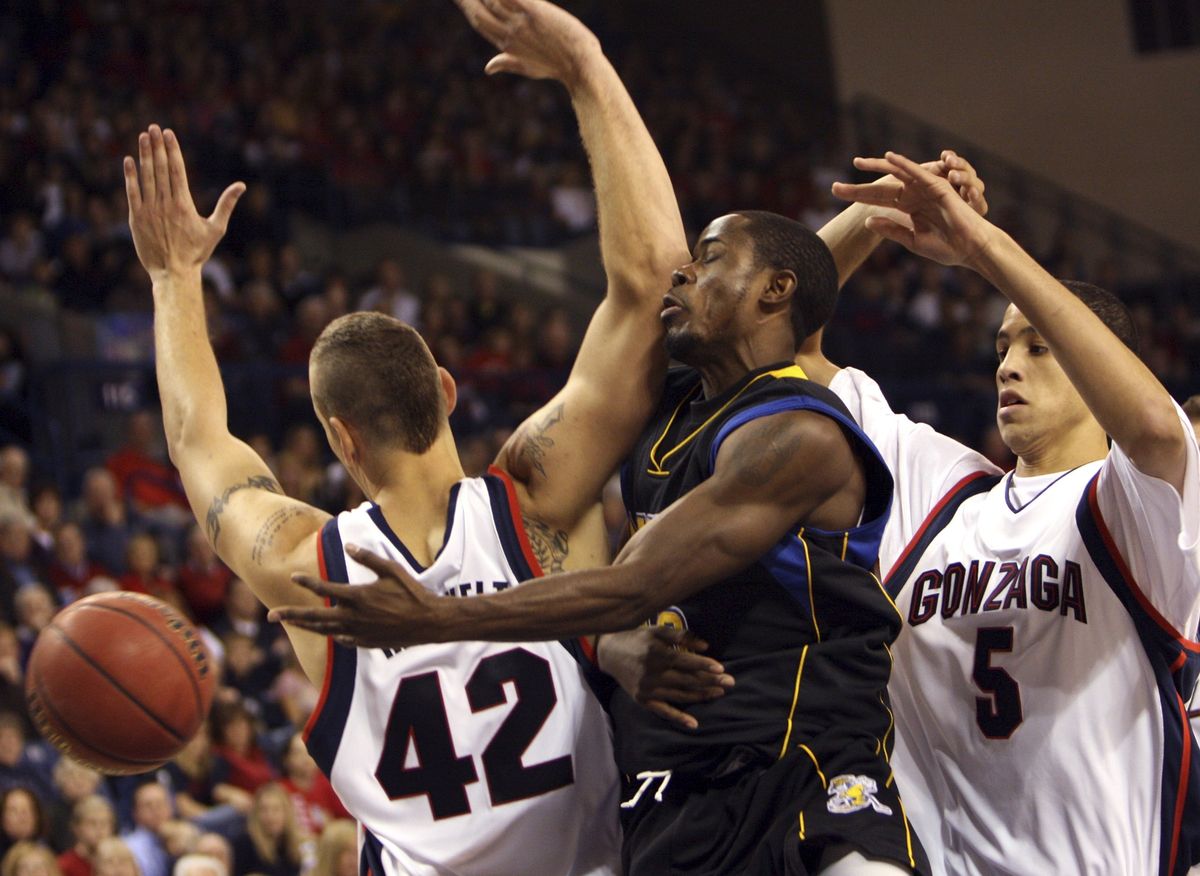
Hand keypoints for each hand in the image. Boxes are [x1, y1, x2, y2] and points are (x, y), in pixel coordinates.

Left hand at [124, 124, 243, 278]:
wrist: (173, 273)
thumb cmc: (197, 252)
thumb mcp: (216, 228)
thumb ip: (227, 204)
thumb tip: (241, 186)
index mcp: (184, 203)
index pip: (177, 169)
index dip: (172, 149)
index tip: (168, 133)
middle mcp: (165, 203)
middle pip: (161, 168)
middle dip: (158, 146)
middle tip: (153, 128)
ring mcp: (149, 210)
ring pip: (146, 176)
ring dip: (144, 155)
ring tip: (143, 137)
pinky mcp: (136, 218)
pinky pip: (132, 192)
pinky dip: (130, 176)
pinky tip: (129, 161)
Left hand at [268, 544, 439, 647]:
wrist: (429, 622)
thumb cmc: (412, 592)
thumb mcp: (391, 570)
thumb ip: (368, 558)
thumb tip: (348, 545)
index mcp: (358, 597)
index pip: (325, 589)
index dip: (307, 583)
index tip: (293, 577)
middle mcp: (353, 617)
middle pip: (315, 617)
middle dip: (291, 615)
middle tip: (271, 615)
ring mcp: (358, 632)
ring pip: (324, 631)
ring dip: (305, 627)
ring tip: (290, 623)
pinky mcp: (365, 642)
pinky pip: (342, 639)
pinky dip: (332, 635)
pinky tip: (327, 632)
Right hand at [453, 0, 601, 87]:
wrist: (580, 66)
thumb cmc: (557, 66)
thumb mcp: (529, 67)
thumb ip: (507, 63)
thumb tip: (488, 68)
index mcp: (506, 44)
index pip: (478, 20)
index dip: (465, 5)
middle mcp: (509, 32)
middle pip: (477, 9)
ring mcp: (520, 21)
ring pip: (491, 0)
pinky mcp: (534, 10)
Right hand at [596, 626, 733, 729]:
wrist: (608, 653)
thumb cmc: (636, 638)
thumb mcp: (656, 631)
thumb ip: (680, 636)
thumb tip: (706, 646)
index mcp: (656, 653)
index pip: (685, 661)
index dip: (704, 665)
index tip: (721, 668)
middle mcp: (652, 673)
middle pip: (686, 680)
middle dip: (710, 681)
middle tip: (730, 683)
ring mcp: (647, 689)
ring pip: (680, 695)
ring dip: (701, 696)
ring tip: (719, 693)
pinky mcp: (642, 700)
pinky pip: (663, 711)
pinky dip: (678, 718)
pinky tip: (694, 723)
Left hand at [832, 150, 996, 267]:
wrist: (970, 249)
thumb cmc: (946, 247)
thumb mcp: (913, 240)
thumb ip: (892, 230)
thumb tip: (868, 221)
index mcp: (907, 210)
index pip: (877, 201)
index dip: (857, 197)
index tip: (836, 195)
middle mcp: (914, 197)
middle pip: (881, 189)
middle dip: (858, 188)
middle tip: (834, 187)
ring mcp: (925, 190)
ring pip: (897, 176)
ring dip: (878, 168)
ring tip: (858, 163)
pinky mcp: (937, 187)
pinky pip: (918, 173)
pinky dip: (904, 164)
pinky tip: (888, 157)